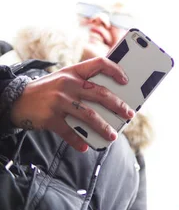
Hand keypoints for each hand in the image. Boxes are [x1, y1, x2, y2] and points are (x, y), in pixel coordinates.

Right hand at [10, 57, 133, 151]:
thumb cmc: (49, 90)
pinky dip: (78, 141)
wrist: (17, 100)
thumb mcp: (64, 79)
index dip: (115, 70)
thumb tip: (112, 99)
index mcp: (74, 72)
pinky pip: (68, 132)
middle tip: (129, 114)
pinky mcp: (50, 117)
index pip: (99, 64)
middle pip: (100, 94)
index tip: (126, 80)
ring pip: (89, 115)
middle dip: (118, 105)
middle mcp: (68, 84)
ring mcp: (59, 101)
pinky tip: (85, 146)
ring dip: (103, 127)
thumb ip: (84, 83)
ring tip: (113, 135)